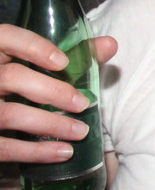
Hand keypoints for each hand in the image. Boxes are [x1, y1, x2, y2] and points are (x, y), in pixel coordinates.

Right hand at [0, 25, 116, 163]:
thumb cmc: (23, 85)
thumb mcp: (38, 66)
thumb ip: (75, 54)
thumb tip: (110, 44)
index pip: (7, 38)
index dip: (34, 48)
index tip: (63, 62)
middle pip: (12, 77)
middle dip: (52, 91)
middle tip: (83, 103)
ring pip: (10, 114)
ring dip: (50, 123)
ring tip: (81, 131)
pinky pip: (4, 147)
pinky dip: (35, 151)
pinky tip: (63, 152)